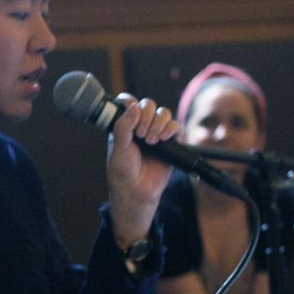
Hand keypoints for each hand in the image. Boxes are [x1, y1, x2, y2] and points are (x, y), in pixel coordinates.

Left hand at [105, 95, 180, 243]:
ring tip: (151, 141)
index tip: (131, 111)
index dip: (132, 103)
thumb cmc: (123, 171)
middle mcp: (140, 126)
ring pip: (164, 113)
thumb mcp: (118, 147)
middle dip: (146, 116)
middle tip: (140, 135)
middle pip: (149, 105)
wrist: (136, 190)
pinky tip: (163, 139)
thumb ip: (123, 126)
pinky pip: (176, 126)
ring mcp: (155, 132)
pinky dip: (171, 129)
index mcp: (125, 124)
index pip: (130, 102)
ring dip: (158, 123)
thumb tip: (133, 106)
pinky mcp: (170, 142)